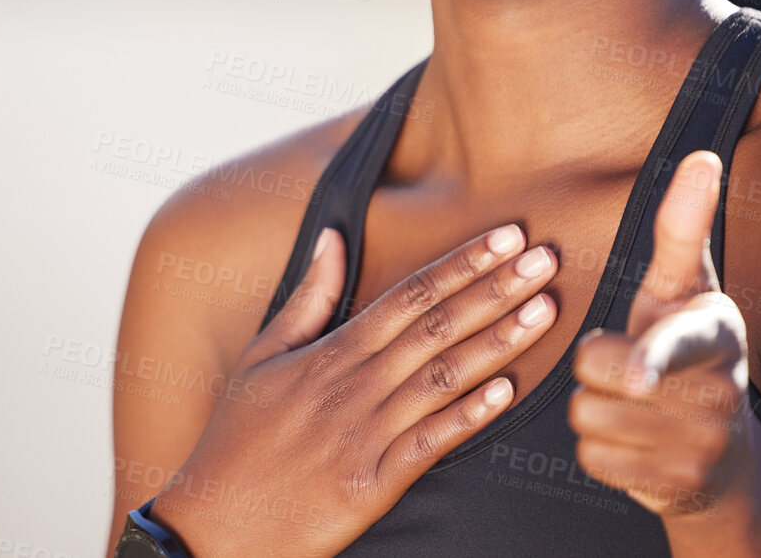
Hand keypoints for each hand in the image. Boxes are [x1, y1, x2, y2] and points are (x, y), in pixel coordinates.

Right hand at [148, 223, 560, 557]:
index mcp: (330, 352)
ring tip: (543, 309)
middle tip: (545, 258)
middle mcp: (352, 386)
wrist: (215, 524)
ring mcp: (365, 435)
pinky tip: (508, 391)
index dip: (461, 264)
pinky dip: (469, 416)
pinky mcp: (373, 484)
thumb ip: (307, 297)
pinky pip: (430, 443)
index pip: (408, 295)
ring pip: (443, 378)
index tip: (504, 236)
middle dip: (494, 289)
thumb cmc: (237, 438)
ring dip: (498, 341)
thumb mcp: (261, 356)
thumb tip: (333, 237)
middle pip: (436, 327)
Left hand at [569, 150, 758, 520]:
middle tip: (631, 369)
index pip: (676, 340)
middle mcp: (722, 391)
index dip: (650, 356)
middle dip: (596, 366)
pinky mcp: (678, 487)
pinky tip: (635, 445)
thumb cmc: (683, 348)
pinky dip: (600, 452)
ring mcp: (704, 445)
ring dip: (594, 409)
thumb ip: (684, 226)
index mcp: (718, 332)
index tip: (638, 373)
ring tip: (634, 406)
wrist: (718, 452)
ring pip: (587, 415)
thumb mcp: (682, 287)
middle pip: (595, 369)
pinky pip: (592, 459)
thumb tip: (702, 156)